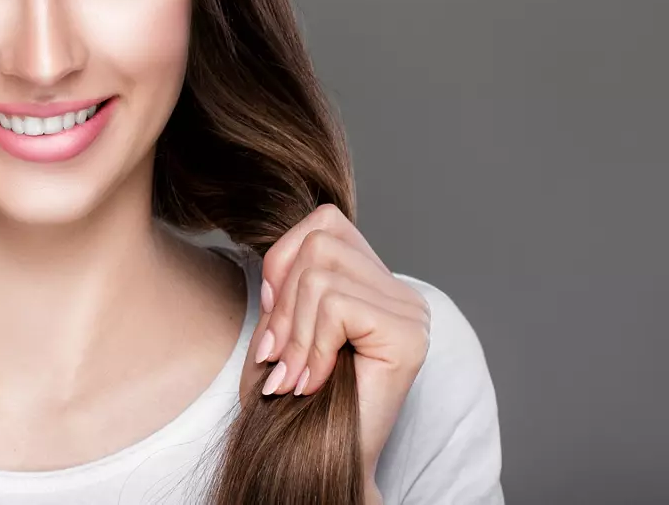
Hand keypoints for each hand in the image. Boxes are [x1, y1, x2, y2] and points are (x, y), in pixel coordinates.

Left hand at [247, 204, 430, 475]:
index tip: (272, 319)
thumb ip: (283, 286)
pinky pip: (337, 308)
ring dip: (292, 331)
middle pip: (319, 243)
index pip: (324, 222)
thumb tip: (274, 269)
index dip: (282, 260)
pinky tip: (312, 382)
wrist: (322, 459)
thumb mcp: (280, 328)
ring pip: (322, 275)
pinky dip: (312, 347)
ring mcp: (409, 310)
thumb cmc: (299, 398)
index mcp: (373, 279)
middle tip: (275, 355)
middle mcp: (399, 290)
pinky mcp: (408, 334)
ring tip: (292, 374)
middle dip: (282, 301)